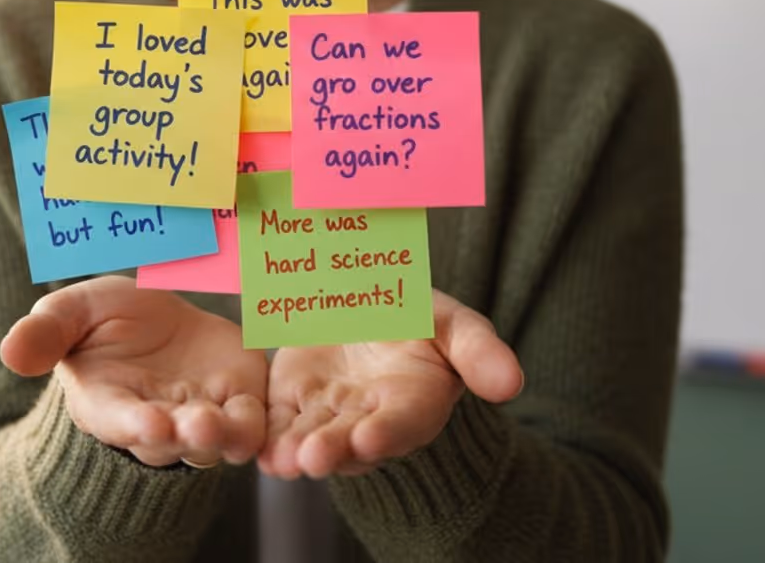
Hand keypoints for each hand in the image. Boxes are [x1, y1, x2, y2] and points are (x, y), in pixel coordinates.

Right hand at [0, 276, 267, 467]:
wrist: (155, 317)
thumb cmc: (103, 322)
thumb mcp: (70, 315)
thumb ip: (46, 333)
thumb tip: (10, 353)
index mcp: (110, 404)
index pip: (120, 422)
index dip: (134, 425)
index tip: (148, 423)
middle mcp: (158, 420)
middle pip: (175, 439)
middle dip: (188, 434)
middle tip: (200, 423)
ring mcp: (203, 414)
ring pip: (220, 438)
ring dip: (229, 434)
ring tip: (234, 419)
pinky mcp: (241, 399)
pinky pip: (256, 420)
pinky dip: (264, 420)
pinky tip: (275, 408)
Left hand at [259, 290, 522, 479]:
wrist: (371, 304)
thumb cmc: (420, 319)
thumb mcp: (454, 325)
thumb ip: (479, 353)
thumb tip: (513, 384)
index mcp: (413, 401)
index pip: (402, 423)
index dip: (387, 432)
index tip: (371, 438)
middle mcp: (369, 418)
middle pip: (350, 440)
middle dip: (333, 449)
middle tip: (314, 457)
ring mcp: (327, 413)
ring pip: (309, 438)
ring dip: (293, 452)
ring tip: (281, 460)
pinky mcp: (290, 402)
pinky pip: (275, 423)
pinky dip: (264, 436)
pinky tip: (251, 445)